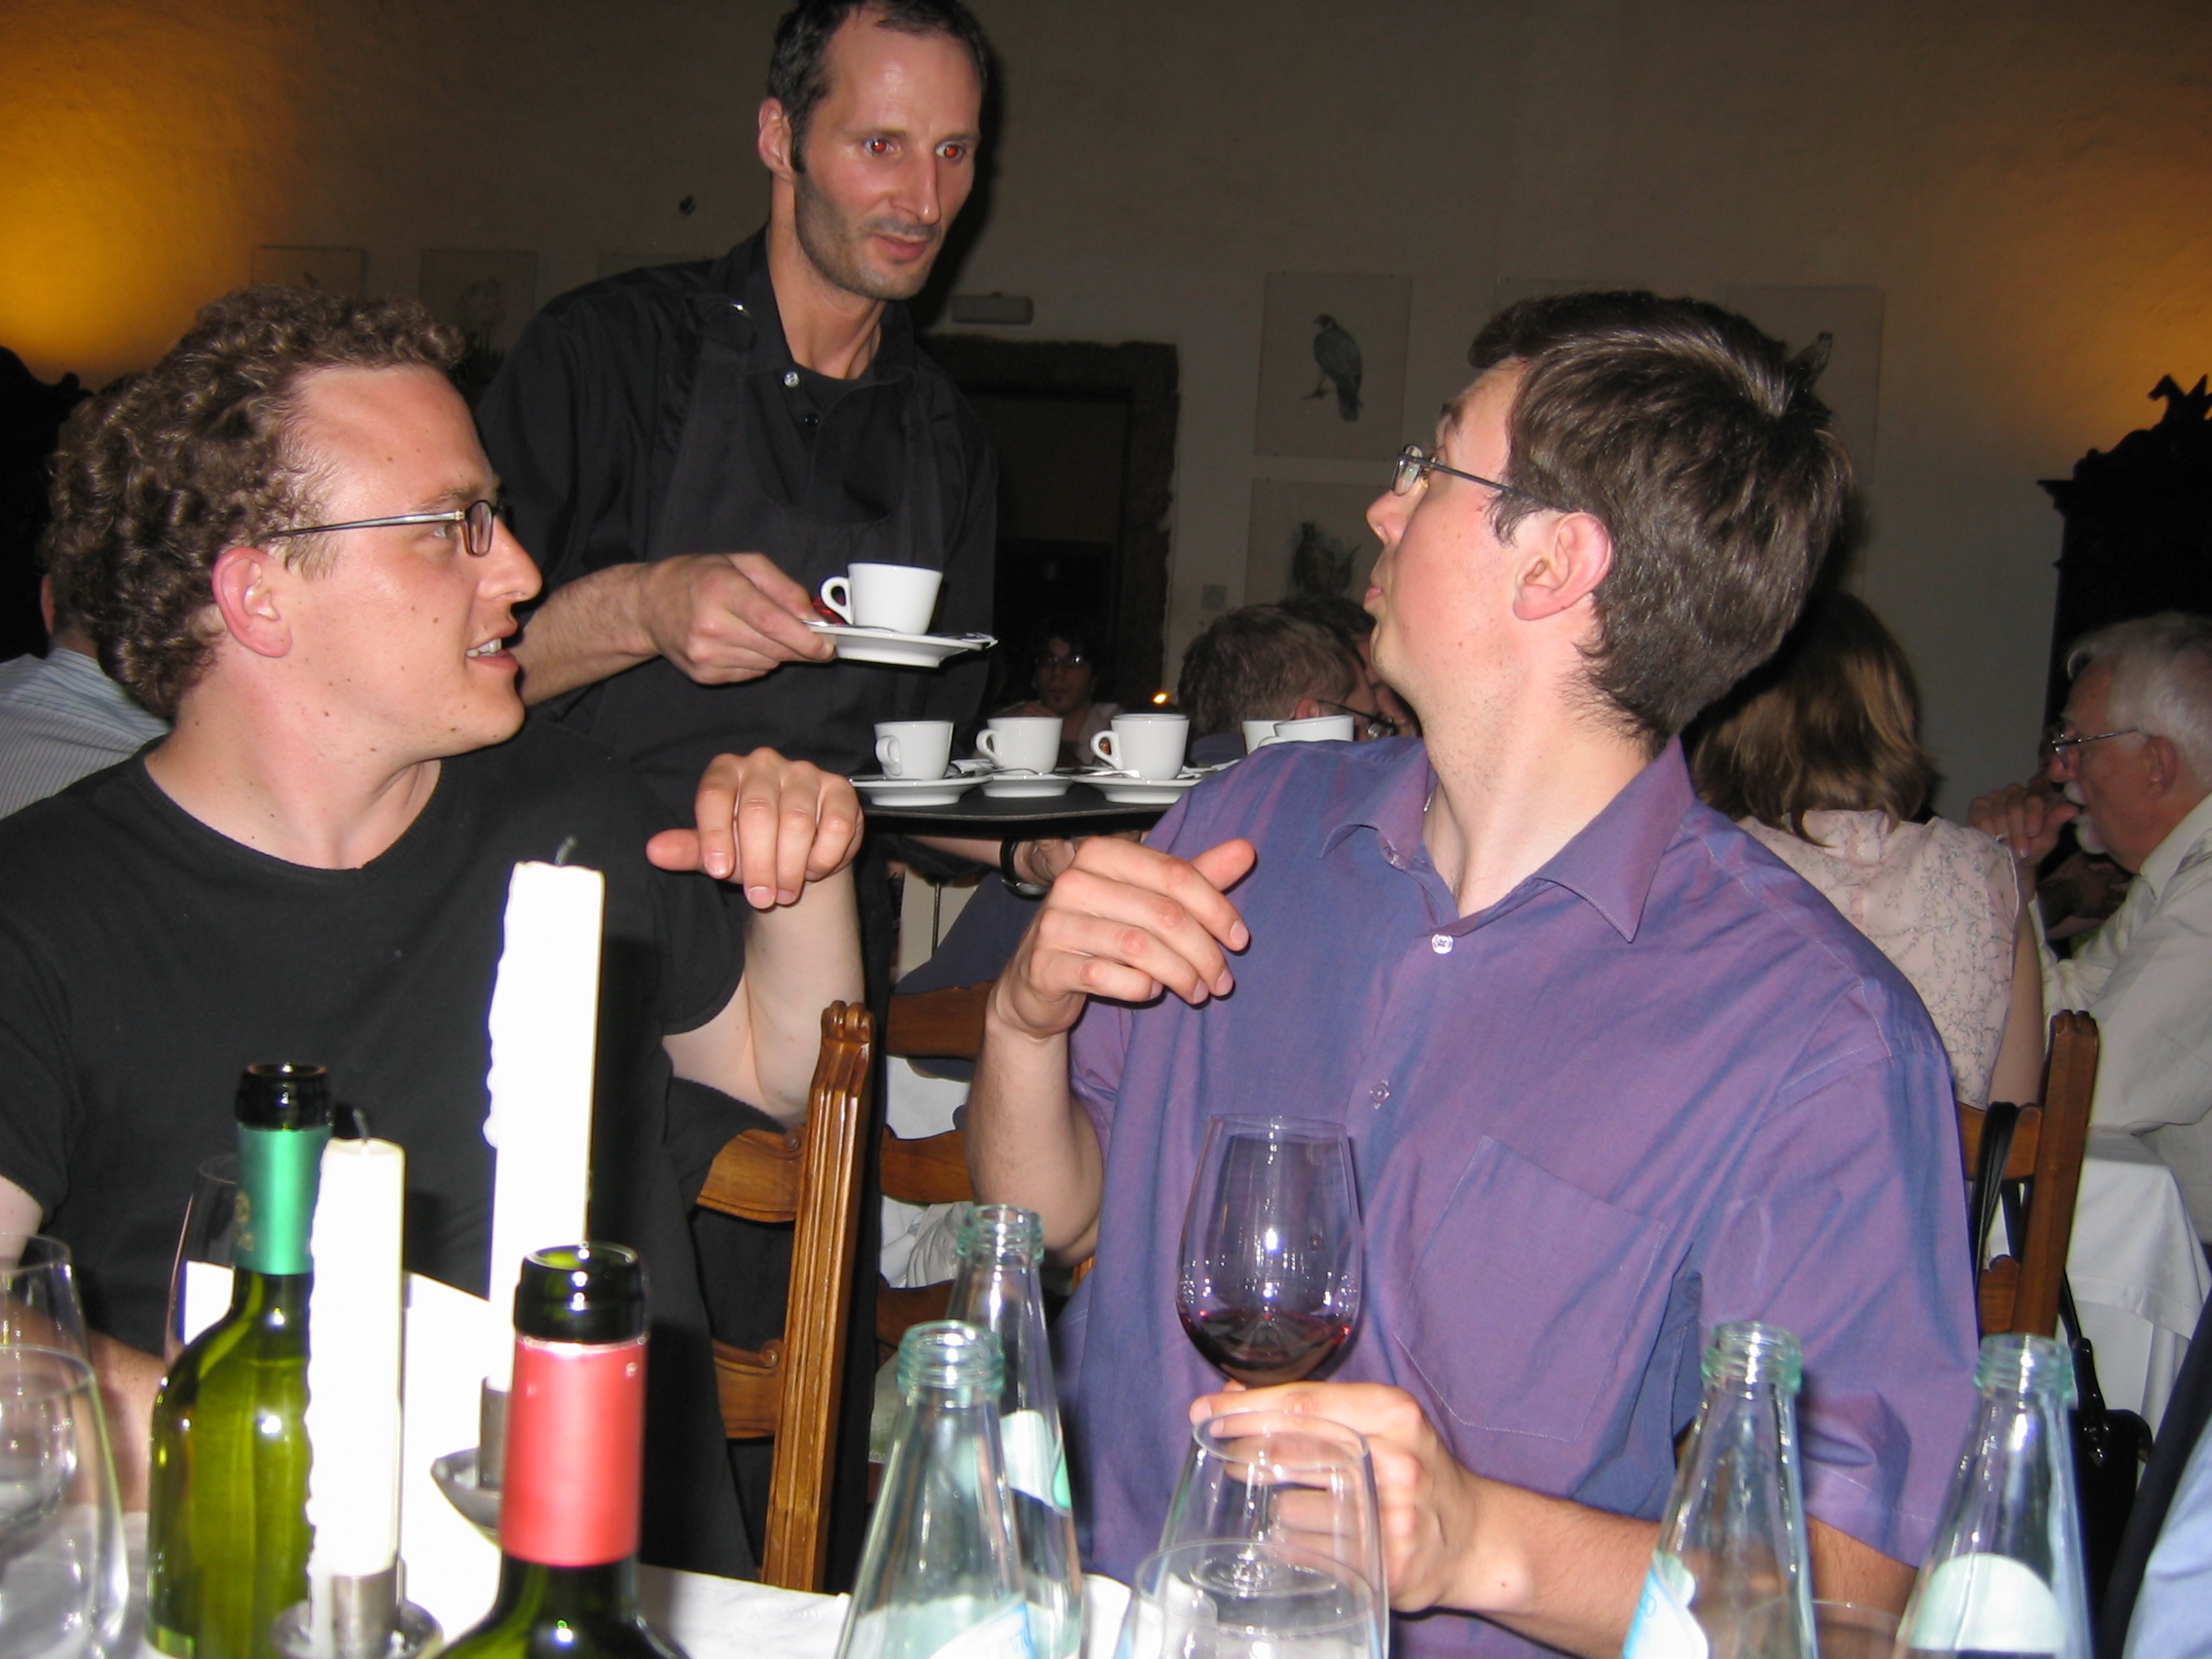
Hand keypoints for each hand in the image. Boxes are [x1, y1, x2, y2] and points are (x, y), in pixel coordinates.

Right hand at [635, 553, 834, 682]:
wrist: (649, 606)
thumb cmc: (698, 578)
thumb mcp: (742, 563)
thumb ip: (782, 586)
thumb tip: (812, 616)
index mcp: (721, 589)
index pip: (773, 622)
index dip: (806, 638)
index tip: (827, 645)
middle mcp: (711, 625)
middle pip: (774, 647)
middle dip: (799, 646)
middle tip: (809, 638)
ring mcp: (705, 655)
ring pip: (766, 663)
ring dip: (775, 651)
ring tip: (755, 629)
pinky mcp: (703, 675)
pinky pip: (750, 674)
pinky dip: (756, 661)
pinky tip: (738, 642)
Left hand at [649, 749, 861, 907]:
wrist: (796, 852)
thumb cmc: (748, 847)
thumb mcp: (717, 852)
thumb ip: (689, 850)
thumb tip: (653, 851)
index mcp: (727, 770)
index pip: (715, 795)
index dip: (715, 835)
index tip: (719, 870)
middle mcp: (764, 763)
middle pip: (758, 813)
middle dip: (759, 863)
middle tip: (761, 897)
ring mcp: (804, 772)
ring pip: (797, 822)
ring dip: (792, 866)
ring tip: (786, 890)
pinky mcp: (839, 788)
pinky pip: (835, 825)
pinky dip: (824, 856)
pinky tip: (815, 868)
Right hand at [993, 836, 1256, 1039]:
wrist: (1038, 982)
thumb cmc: (1100, 934)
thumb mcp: (1149, 901)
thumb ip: (1195, 878)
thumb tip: (1245, 850)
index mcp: (1102, 854)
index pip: (1175, 874)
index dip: (1216, 908)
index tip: (1239, 939)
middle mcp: (1074, 882)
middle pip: (1163, 914)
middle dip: (1204, 953)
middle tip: (1221, 980)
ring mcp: (1056, 923)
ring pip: (1140, 948)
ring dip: (1180, 976)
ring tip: (1196, 992)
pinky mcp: (1045, 964)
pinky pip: (1109, 977)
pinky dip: (1140, 988)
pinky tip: (1149, 991)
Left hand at [1193, 1381, 1482, 1613]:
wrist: (1471, 1536)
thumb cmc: (1411, 1467)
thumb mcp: (1377, 1420)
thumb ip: (1312, 1406)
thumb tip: (1229, 1398)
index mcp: (1392, 1413)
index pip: (1299, 1405)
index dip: (1243, 1410)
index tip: (1203, 1413)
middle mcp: (1396, 1461)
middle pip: (1289, 1451)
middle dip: (1245, 1455)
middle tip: (1225, 1457)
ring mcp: (1392, 1517)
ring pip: (1289, 1510)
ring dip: (1279, 1510)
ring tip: (1303, 1508)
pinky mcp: (1385, 1567)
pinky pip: (1305, 1552)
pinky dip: (1293, 1545)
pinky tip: (1309, 1538)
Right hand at [1967, 779, 2076, 866]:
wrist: (2007, 860)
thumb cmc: (2032, 850)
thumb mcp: (2046, 840)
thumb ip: (2055, 823)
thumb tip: (2073, 809)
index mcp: (2038, 795)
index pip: (2035, 798)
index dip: (2033, 815)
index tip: (2033, 833)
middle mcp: (2017, 791)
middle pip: (2015, 807)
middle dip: (2018, 832)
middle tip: (2020, 851)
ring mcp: (1997, 795)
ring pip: (1998, 813)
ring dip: (2003, 835)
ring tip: (2006, 849)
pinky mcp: (1979, 804)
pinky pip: (1982, 817)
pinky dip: (1987, 832)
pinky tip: (1992, 841)